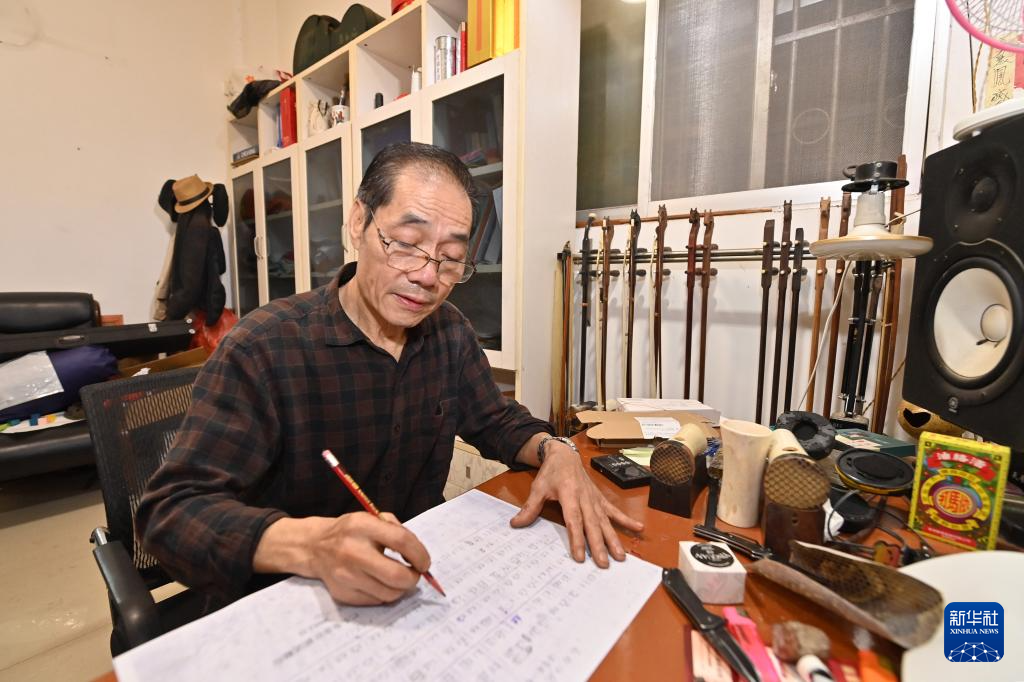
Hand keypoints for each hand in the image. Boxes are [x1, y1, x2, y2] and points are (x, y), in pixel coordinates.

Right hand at [307, 512, 430, 604]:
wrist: (314, 547)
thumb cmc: (351, 532)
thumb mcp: (372, 519)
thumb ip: (398, 532)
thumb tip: (421, 558)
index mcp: (362, 526)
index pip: (401, 541)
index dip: (420, 554)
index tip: (425, 562)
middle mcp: (352, 552)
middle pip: (396, 576)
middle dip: (413, 578)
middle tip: (414, 573)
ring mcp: (345, 576)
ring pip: (389, 593)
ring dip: (401, 588)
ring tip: (397, 578)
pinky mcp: (342, 594)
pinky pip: (376, 601)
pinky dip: (384, 593)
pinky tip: (379, 582)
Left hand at [510, 444, 643, 567]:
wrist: (564, 455)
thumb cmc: (551, 472)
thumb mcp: (538, 488)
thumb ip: (530, 507)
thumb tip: (516, 524)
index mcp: (569, 494)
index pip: (574, 520)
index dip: (577, 539)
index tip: (580, 557)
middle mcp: (585, 498)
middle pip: (593, 525)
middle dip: (599, 545)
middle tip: (604, 564)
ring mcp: (594, 499)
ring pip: (605, 521)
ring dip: (614, 538)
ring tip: (621, 555)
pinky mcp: (600, 499)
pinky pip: (614, 511)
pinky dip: (626, 520)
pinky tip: (639, 529)